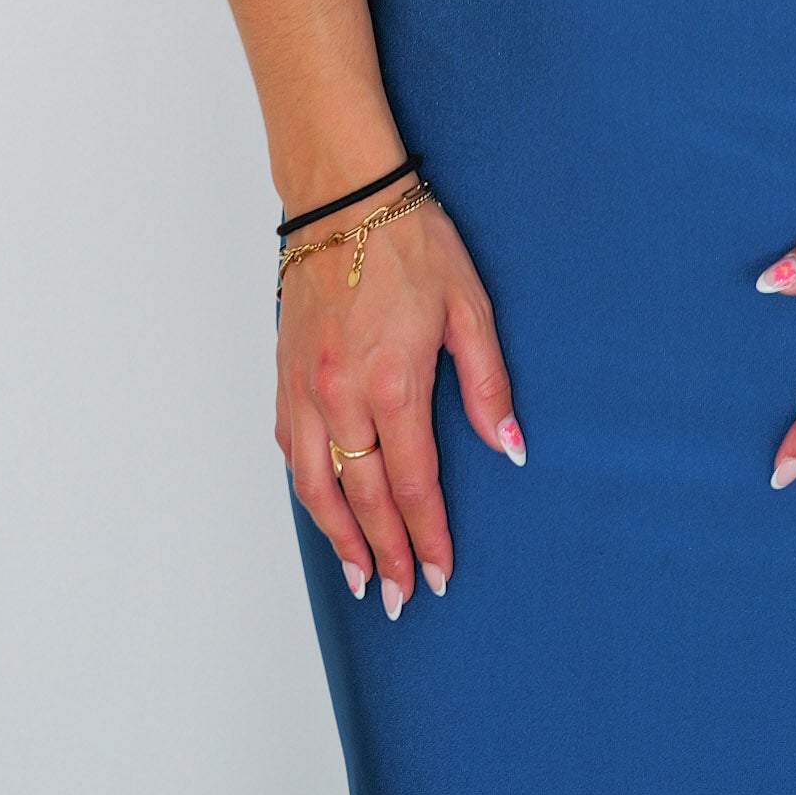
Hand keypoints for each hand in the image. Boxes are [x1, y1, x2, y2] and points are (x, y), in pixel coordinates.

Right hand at [277, 198, 523, 617]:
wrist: (345, 195)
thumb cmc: (410, 241)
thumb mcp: (469, 306)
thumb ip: (488, 384)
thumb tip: (510, 448)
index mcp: (395, 382)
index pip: (414, 485)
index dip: (428, 538)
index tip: (440, 576)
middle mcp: (342, 394)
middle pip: (364, 498)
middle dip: (385, 554)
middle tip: (400, 598)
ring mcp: (306, 386)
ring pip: (316, 484)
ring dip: (338, 537)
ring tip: (358, 576)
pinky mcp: (285, 372)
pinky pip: (291, 447)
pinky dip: (308, 488)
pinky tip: (322, 506)